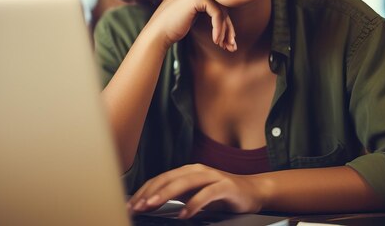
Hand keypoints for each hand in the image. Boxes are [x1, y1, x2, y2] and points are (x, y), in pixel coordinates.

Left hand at [127, 164, 263, 218]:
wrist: (252, 191)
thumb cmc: (221, 194)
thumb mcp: (195, 195)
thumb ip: (178, 197)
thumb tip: (152, 205)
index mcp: (187, 171)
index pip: (161, 179)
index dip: (144, 191)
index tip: (132, 204)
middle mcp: (197, 170)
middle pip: (169, 179)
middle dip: (150, 193)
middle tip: (137, 206)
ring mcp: (211, 176)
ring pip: (184, 183)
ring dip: (166, 194)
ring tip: (153, 206)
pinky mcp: (225, 186)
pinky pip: (206, 194)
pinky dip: (194, 204)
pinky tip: (184, 214)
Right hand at [145, 0, 236, 51]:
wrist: (157, 33)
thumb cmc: (172, 27)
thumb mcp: (191, 14)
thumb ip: (206, 9)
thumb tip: (229, 19)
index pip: (217, 1)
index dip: (225, 21)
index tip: (228, 39)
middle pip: (222, 5)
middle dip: (228, 27)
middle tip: (231, 45)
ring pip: (222, 10)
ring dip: (226, 31)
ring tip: (226, 46)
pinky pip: (217, 13)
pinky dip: (219, 29)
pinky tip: (216, 41)